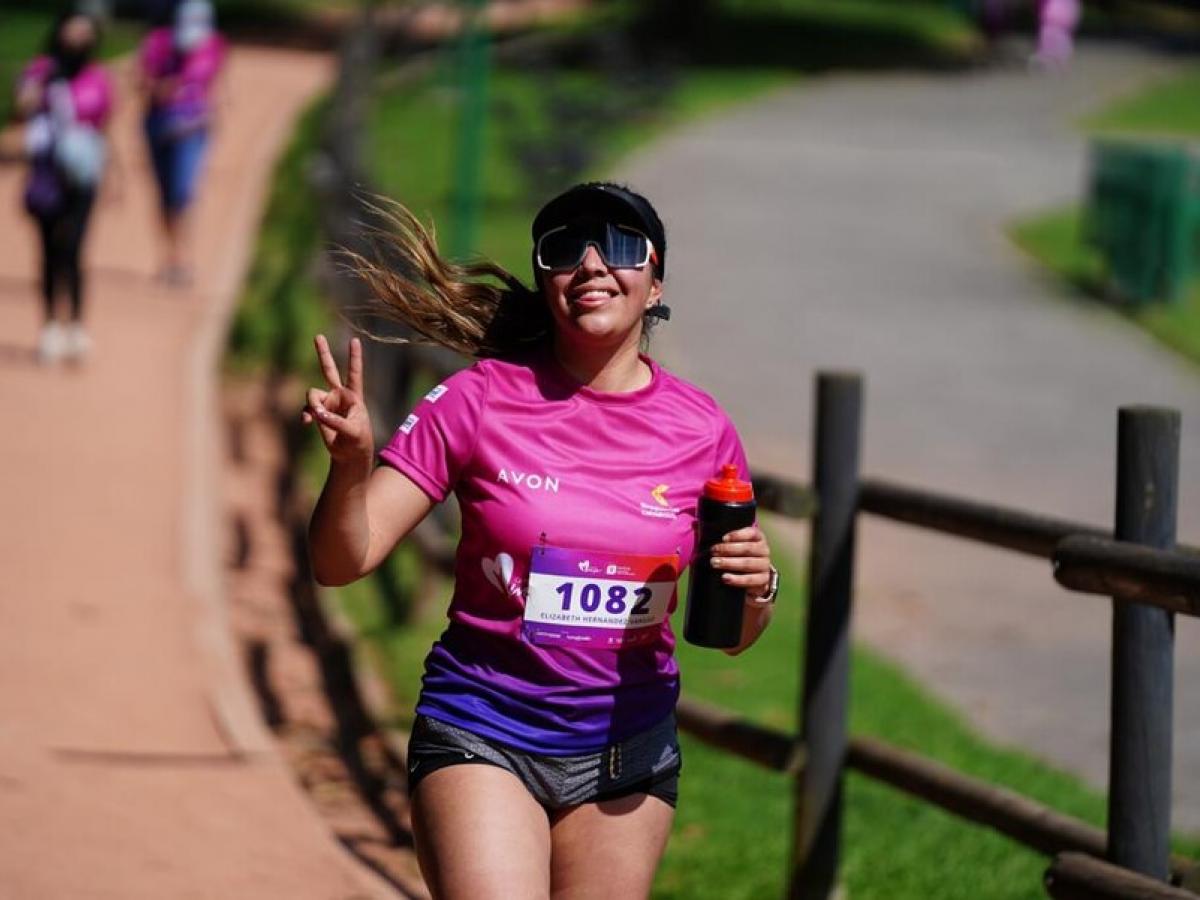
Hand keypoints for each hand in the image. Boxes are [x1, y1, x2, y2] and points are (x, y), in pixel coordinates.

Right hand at [302, 334, 372, 465]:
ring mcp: (327, 403)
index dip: (354, 357)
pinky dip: (305, 414)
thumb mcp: (353, 431)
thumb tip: (317, 413)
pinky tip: (306, 423)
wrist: (350, 454)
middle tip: (318, 336)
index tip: (355, 340)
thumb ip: (336, 421)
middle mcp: (339, 395)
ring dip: (313, 405)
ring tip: (317, 418)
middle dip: (323, 353)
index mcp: (354, 396)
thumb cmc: (358, 441)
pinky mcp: (318, 413)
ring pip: (312, 394)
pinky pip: (307, 409)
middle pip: (329, 370)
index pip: (354, 373)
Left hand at [709, 526, 773, 603]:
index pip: (751, 532)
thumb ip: (717, 534)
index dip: (737, 535)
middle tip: (713, 551)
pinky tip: (726, 578)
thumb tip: (695, 524)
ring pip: (748, 563)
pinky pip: (751, 580)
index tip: (723, 538)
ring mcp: (764, 566)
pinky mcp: (763, 581)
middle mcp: (764, 550)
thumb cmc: (737, 556)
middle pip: (748, 548)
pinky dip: (737, 579)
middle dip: (728, 549)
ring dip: (730, 563)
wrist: (753, 579)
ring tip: (715, 564)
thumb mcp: (731, 545)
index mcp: (757, 538)